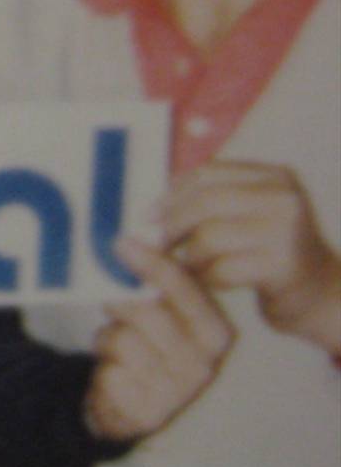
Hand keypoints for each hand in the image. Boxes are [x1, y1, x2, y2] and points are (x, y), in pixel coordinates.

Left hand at [83, 242, 233, 441]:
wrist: (130, 406)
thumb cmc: (147, 347)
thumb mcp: (162, 314)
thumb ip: (157, 285)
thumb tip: (134, 240)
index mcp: (215, 332)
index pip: (186, 289)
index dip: (154, 265)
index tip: (123, 244)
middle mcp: (204, 362)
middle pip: (149, 312)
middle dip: (122, 302)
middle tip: (111, 302)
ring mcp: (178, 392)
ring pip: (123, 340)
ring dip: (109, 338)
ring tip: (116, 348)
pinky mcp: (148, 413)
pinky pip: (110, 373)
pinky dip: (104, 369)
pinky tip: (115, 376)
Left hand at [159, 162, 340, 353]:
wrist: (318, 293)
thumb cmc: (269, 251)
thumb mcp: (248, 213)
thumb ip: (210, 201)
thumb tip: (152, 206)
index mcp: (275, 177)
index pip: (208, 174)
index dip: (172, 194)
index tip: (148, 215)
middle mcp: (285, 198)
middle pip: (206, 202)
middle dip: (172, 224)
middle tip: (153, 244)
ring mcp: (287, 231)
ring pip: (209, 237)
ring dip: (188, 256)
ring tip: (185, 266)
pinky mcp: (283, 266)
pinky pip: (222, 269)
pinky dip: (206, 277)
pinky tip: (207, 282)